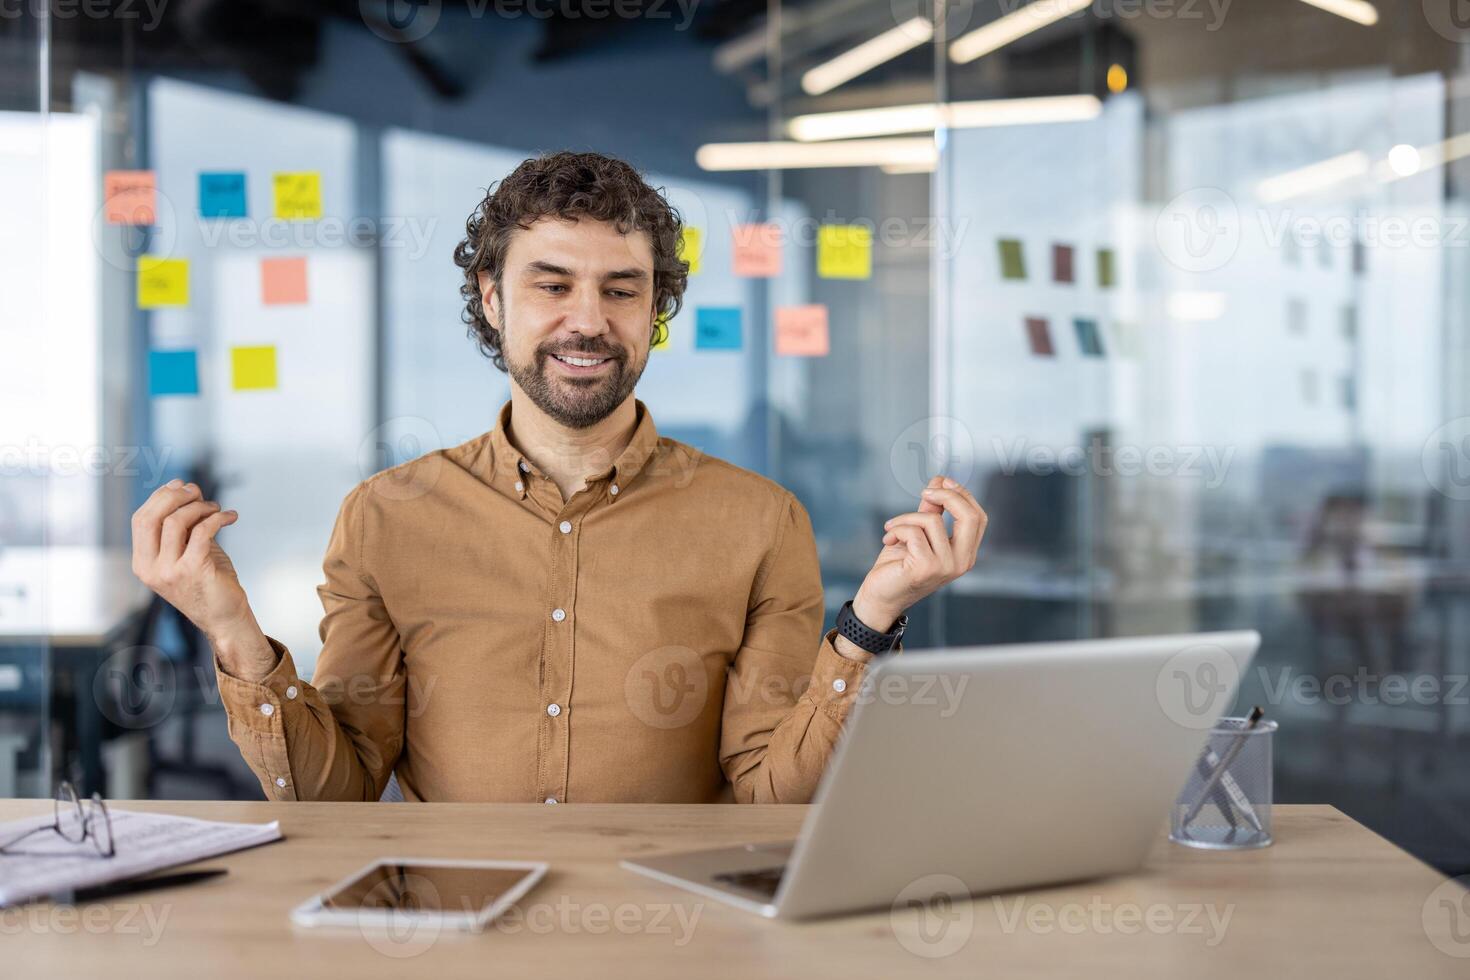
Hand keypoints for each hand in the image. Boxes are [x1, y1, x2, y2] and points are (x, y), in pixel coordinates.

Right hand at [131, 480, 273, 679]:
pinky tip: (230, 516)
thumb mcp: (186, 551)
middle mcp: (150, 568)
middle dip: (175, 496)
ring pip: (176, 521)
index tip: (181, 485)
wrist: (225, 617)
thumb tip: (185, 487)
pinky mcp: (193, 571)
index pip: (141, 519)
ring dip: (200, 507)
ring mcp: (169, 571)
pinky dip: (218, 517)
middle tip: (198, 492)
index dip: (160, 497)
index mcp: (143, 562)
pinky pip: (202, 531)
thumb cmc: (208, 581)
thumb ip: (181, 524)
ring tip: (216, 508)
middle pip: (151, 517)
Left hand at [852, 476, 986, 630]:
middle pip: (970, 516)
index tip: (942, 481)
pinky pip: (913, 532)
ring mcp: (946, 566)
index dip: (963, 495)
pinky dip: (897, 529)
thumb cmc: (898, 566)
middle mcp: (961, 562)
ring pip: (932, 521)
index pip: (978, 517)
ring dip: (906, 518)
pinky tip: (887, 539)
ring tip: (892, 528)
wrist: (880, 596)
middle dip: (947, 495)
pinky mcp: (926, 567)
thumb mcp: (918, 532)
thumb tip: (939, 480)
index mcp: (965, 553)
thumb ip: (931, 509)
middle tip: (925, 492)